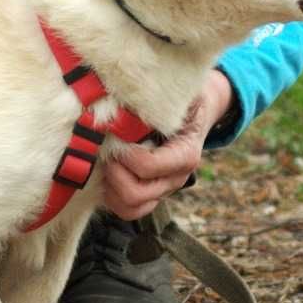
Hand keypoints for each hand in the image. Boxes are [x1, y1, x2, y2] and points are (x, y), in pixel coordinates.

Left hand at [100, 70, 230, 219]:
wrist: (195, 112)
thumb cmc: (183, 99)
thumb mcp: (179, 93)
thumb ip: (160, 98)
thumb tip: (130, 92)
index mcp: (185, 155)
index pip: (147, 166)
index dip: (125, 153)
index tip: (117, 133)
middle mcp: (176, 178)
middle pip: (136, 194)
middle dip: (114, 172)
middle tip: (107, 150)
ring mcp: (163, 190)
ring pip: (130, 209)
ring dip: (111, 188)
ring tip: (107, 163)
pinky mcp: (150, 194)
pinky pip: (127, 210)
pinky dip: (112, 196)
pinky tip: (108, 172)